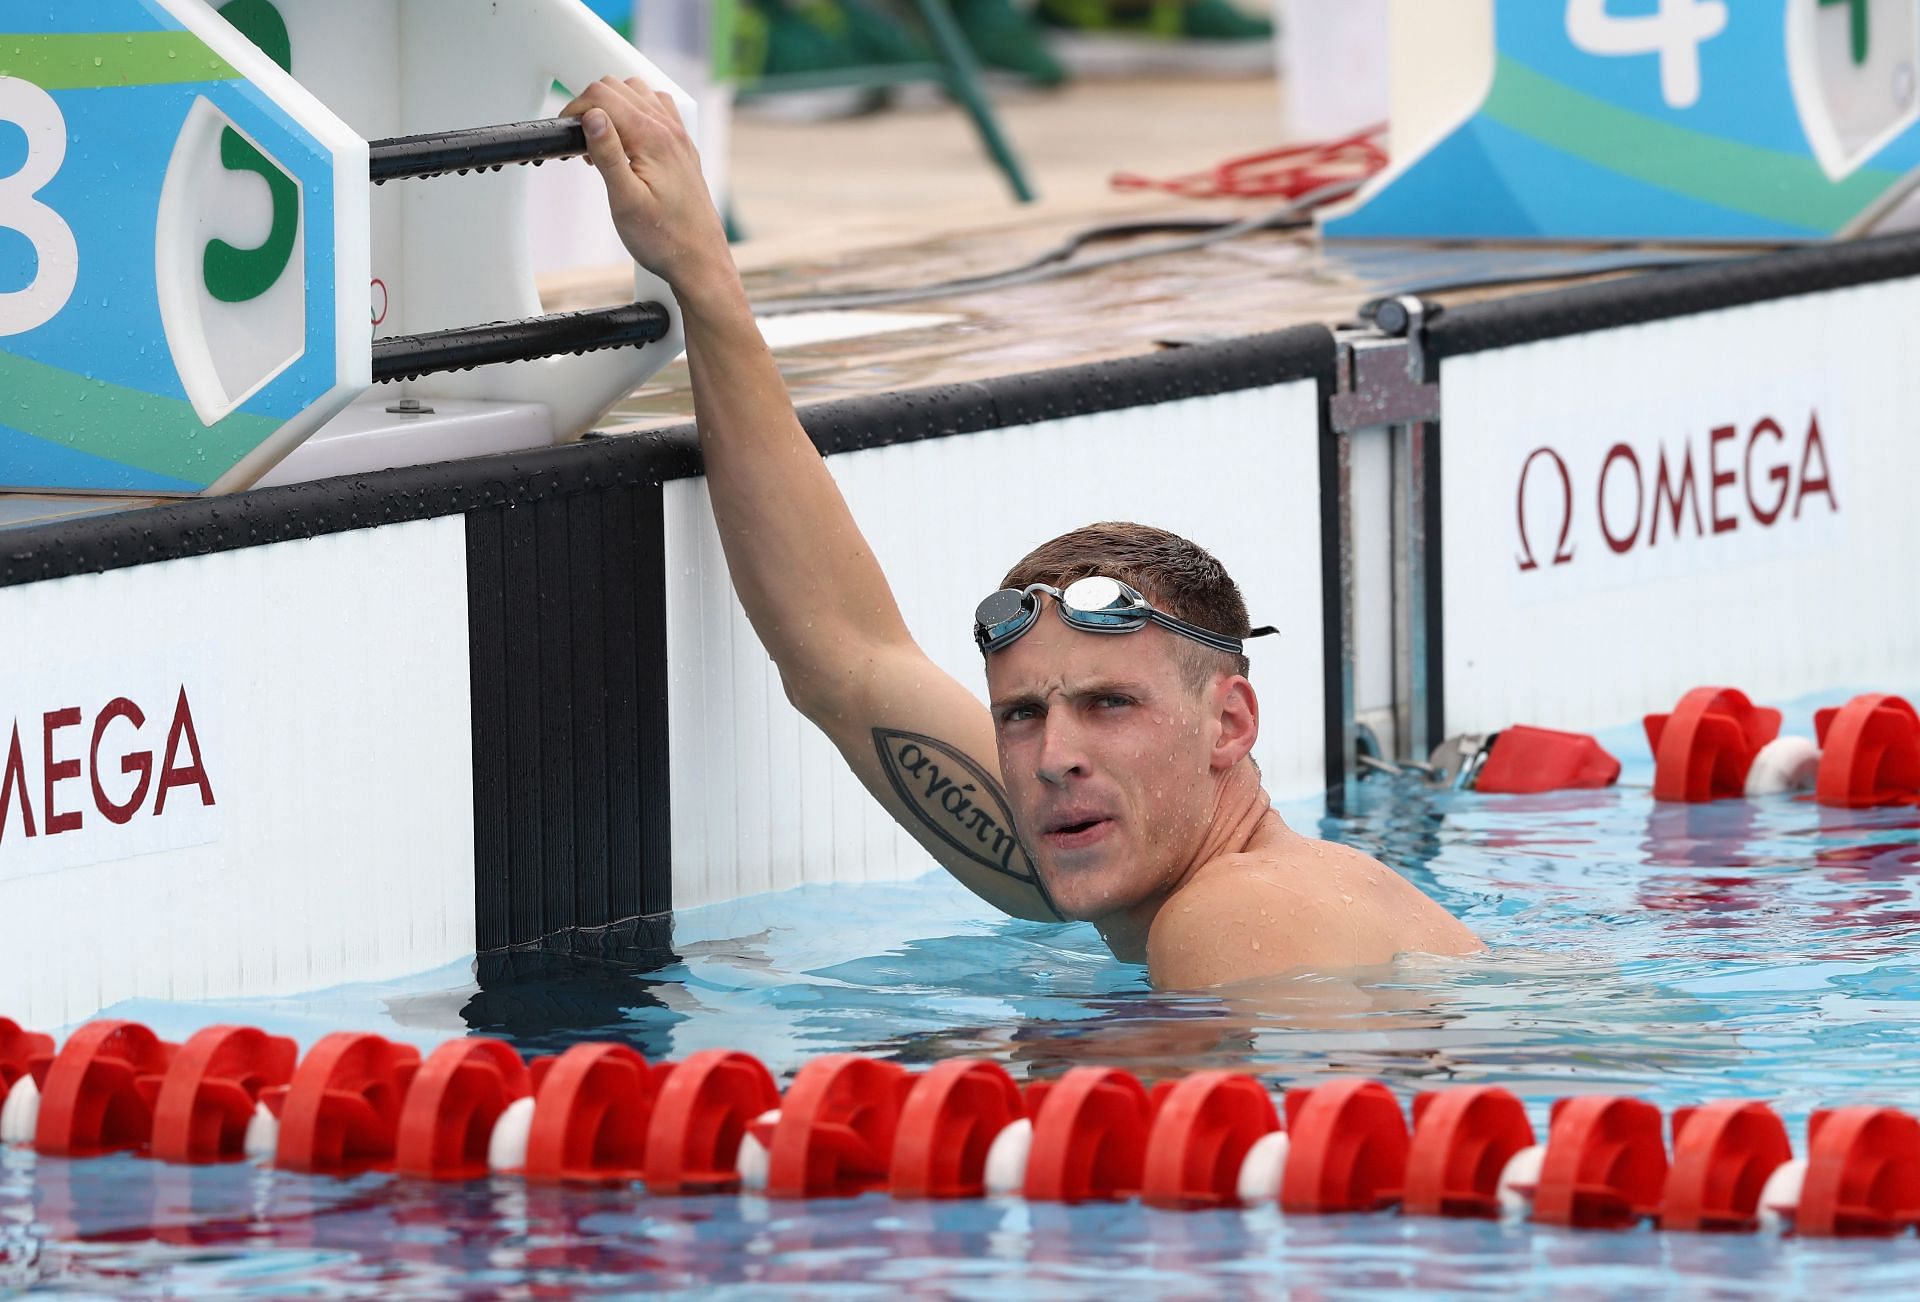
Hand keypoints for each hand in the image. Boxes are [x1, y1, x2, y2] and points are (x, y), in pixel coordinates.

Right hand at [563, 77, 735, 304]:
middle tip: (582, 146)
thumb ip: (607, 153)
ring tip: (602, 145)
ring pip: (638, 92)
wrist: (699, 262)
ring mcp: (678, 136)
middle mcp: (668, 129)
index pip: (602, 95)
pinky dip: (635, 113)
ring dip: (613, 107)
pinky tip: (627, 143)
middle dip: (590, 106)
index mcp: (652, 137)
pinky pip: (657, 109)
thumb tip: (591, 115)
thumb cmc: (663, 239)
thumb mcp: (625, 201)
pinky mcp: (682, 148)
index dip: (575, 109)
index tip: (567, 136)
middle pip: (617, 87)